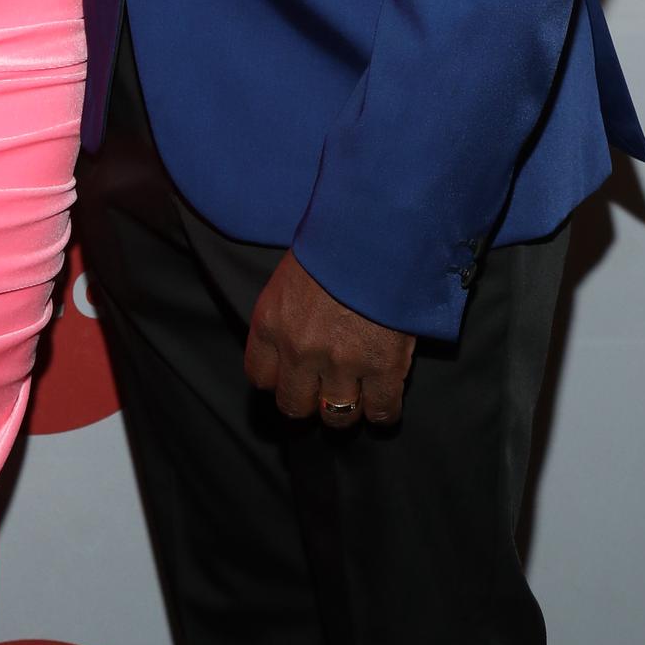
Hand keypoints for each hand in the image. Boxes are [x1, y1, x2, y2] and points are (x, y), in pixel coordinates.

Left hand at [244, 251, 416, 427]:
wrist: (377, 228)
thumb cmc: (334, 241)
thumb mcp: (291, 274)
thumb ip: (286, 315)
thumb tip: (293, 342)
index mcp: (270, 322)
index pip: (260, 377)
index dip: (279, 379)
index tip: (293, 374)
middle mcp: (299, 349)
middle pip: (294, 405)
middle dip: (309, 400)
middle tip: (325, 388)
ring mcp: (341, 363)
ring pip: (337, 417)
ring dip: (346, 408)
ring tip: (358, 393)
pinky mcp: (383, 367)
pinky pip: (381, 412)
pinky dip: (384, 411)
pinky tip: (385, 398)